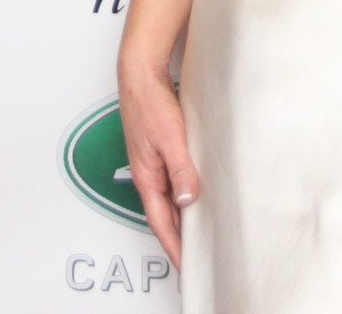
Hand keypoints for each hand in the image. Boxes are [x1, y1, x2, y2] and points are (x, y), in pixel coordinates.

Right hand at [117, 62, 200, 268]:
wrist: (142, 75)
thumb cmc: (150, 103)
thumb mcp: (169, 139)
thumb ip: (180, 170)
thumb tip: (188, 199)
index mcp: (146, 177)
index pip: (161, 222)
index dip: (174, 246)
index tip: (186, 266)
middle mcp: (148, 174)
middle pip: (165, 215)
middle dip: (178, 238)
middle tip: (196, 257)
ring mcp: (153, 163)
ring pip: (170, 198)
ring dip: (183, 217)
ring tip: (200, 234)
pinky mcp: (161, 151)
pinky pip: (173, 181)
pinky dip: (184, 195)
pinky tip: (197, 195)